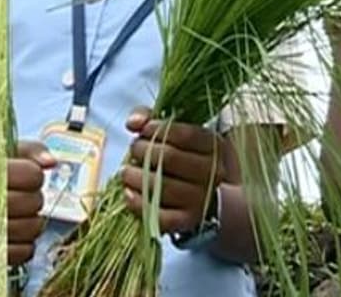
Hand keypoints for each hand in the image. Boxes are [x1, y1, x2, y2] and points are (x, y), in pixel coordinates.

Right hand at [7, 140, 53, 266]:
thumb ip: (28, 151)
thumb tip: (51, 162)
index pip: (31, 175)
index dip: (33, 174)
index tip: (23, 173)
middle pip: (34, 202)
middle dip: (32, 197)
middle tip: (19, 194)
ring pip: (32, 228)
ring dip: (30, 220)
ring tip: (15, 213)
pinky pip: (24, 252)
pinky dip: (23, 244)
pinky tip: (11, 232)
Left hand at [122, 106, 223, 233]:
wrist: (197, 191)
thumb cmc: (180, 154)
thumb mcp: (170, 129)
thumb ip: (149, 118)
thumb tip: (134, 122)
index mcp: (214, 146)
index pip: (186, 135)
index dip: (158, 129)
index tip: (144, 130)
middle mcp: (213, 173)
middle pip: (170, 158)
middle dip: (143, 151)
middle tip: (134, 150)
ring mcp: (202, 199)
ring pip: (162, 186)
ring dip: (136, 176)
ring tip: (126, 171)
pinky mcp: (188, 221)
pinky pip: (162, 216)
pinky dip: (140, 204)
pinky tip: (128, 193)